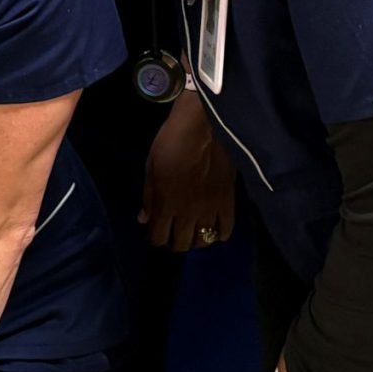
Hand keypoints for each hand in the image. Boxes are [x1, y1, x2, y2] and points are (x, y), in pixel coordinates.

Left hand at [142, 91, 236, 253]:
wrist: (204, 127)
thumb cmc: (171, 142)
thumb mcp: (150, 167)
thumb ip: (148, 197)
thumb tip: (144, 219)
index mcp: (166, 204)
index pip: (159, 237)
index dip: (154, 238)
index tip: (154, 233)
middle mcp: (188, 213)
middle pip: (181, 244)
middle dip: (173, 242)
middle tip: (172, 233)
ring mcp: (210, 209)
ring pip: (204, 241)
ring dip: (195, 241)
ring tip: (191, 233)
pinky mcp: (228, 202)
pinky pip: (226, 229)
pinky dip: (219, 234)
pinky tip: (213, 229)